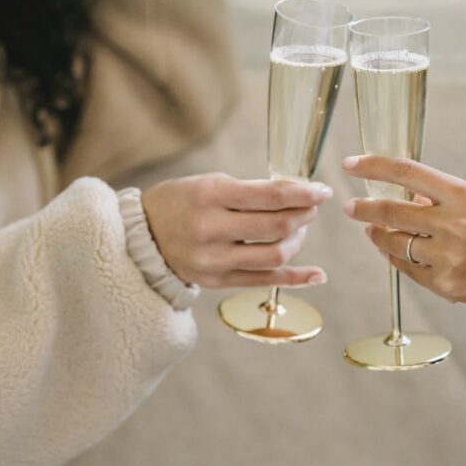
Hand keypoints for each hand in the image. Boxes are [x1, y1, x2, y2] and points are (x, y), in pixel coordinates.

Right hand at [142, 173, 331, 288]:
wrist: (142, 236)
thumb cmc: (182, 202)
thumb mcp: (210, 184)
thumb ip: (251, 191)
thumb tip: (298, 195)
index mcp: (211, 196)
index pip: (271, 196)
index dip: (304, 194)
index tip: (322, 191)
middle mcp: (212, 230)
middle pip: (277, 227)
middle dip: (304, 216)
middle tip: (311, 208)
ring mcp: (214, 260)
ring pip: (274, 256)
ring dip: (298, 241)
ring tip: (299, 230)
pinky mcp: (217, 281)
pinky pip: (264, 281)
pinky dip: (294, 278)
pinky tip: (316, 274)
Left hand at [342, 156, 465, 319]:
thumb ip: (440, 199)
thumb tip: (403, 195)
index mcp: (462, 195)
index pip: (406, 171)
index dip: (372, 166)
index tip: (350, 164)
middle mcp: (453, 224)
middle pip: (390, 210)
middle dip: (363, 207)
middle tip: (351, 206)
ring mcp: (448, 257)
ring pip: (393, 242)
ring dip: (377, 235)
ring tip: (372, 230)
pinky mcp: (444, 285)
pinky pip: (406, 268)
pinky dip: (394, 257)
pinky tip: (392, 250)